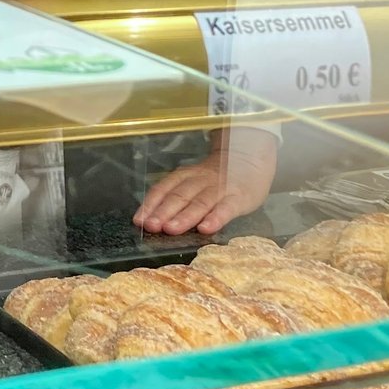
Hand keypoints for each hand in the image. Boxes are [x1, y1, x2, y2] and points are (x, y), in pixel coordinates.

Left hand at [133, 127, 278, 235]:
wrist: (250, 158)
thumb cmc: (217, 178)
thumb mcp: (195, 181)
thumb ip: (178, 196)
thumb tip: (153, 219)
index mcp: (186, 176)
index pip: (164, 188)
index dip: (151, 204)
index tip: (139, 220)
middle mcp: (200, 180)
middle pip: (180, 195)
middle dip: (163, 211)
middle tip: (151, 226)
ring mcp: (221, 188)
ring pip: (200, 201)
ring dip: (185, 216)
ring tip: (171, 229)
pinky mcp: (239, 197)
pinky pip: (227, 207)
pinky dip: (216, 217)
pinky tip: (206, 228)